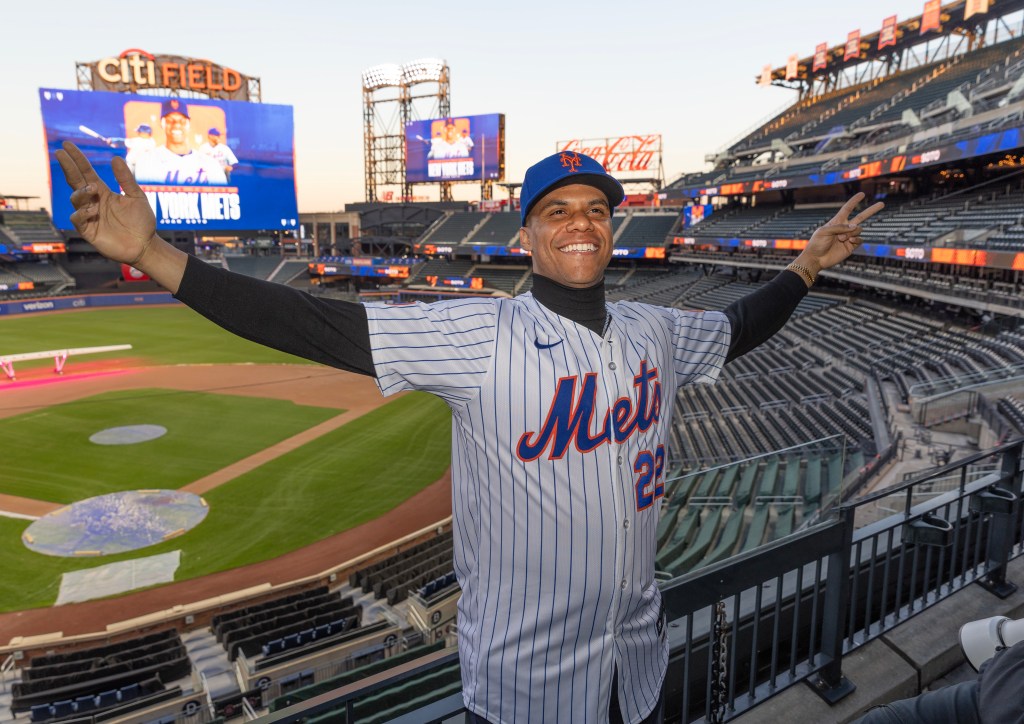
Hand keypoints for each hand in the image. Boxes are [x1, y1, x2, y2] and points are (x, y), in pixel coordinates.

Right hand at [55, 141, 155, 264]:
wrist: (146, 246)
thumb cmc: (142, 222)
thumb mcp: (137, 197)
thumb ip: (126, 179)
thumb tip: (115, 158)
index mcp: (103, 192)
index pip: (85, 172)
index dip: (76, 159)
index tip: (66, 144)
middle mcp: (93, 202)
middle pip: (75, 182)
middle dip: (68, 167)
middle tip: (60, 153)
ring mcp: (89, 216)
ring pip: (75, 199)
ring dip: (81, 192)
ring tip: (93, 189)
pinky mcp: (89, 231)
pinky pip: (77, 219)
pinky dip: (81, 213)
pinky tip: (92, 210)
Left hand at [797, 192, 884, 275]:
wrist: (816, 259)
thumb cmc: (816, 244)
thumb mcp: (824, 231)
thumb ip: (839, 227)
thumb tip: (854, 226)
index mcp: (836, 222)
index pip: (847, 209)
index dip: (854, 201)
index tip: (862, 194)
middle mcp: (844, 228)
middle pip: (861, 217)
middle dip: (871, 210)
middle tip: (882, 203)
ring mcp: (849, 237)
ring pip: (859, 229)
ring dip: (851, 233)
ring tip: (840, 238)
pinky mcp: (851, 246)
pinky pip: (860, 240)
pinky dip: (856, 239)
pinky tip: (849, 241)